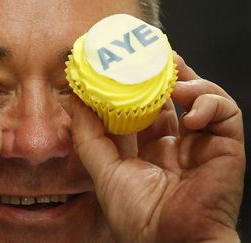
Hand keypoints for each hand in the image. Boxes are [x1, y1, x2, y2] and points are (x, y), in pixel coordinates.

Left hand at [66, 54, 244, 242]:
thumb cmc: (137, 216)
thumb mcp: (103, 170)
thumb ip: (89, 135)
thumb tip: (73, 101)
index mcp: (148, 150)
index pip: (143, 109)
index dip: (134, 88)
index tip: (120, 67)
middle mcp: (176, 144)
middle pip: (172, 98)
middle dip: (162, 75)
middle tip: (150, 55)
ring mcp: (201, 144)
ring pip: (201, 98)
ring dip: (188, 82)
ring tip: (171, 78)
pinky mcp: (225, 146)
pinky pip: (225, 112)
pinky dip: (209, 103)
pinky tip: (191, 114)